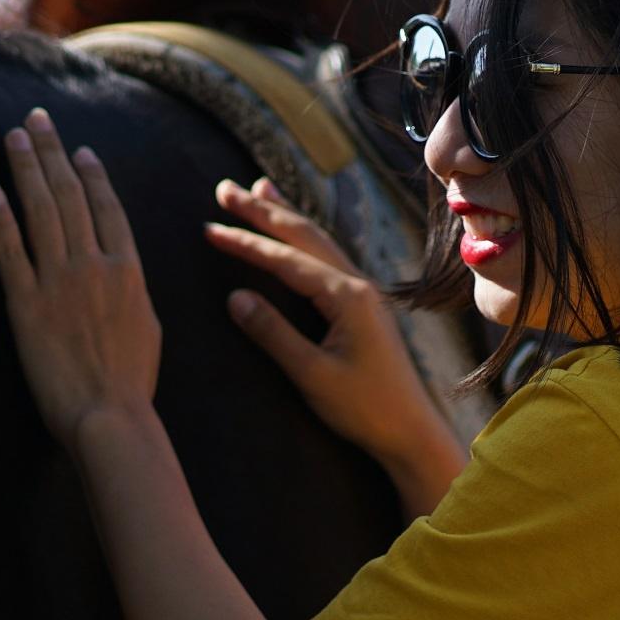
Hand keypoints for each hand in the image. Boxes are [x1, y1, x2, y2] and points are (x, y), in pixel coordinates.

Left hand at [0, 108, 162, 446]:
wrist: (110, 416)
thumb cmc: (132, 382)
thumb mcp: (148, 326)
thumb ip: (132, 291)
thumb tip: (123, 273)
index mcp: (128, 270)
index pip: (107, 207)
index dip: (91, 174)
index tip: (78, 149)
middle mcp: (94, 265)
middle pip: (70, 195)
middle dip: (51, 152)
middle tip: (36, 119)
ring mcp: (58, 282)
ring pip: (41, 211)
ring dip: (25, 169)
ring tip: (13, 137)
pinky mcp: (26, 305)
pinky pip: (10, 252)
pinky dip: (0, 219)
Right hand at [207, 179, 466, 510]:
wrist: (410, 430)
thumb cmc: (364, 407)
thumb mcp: (311, 374)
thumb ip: (272, 333)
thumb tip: (235, 296)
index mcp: (344, 296)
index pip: (284, 259)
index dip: (245, 242)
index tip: (209, 228)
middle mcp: (356, 285)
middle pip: (303, 235)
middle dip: (263, 211)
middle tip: (225, 189)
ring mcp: (362, 293)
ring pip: (318, 241)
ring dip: (285, 215)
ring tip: (259, 189)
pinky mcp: (362, 306)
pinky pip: (327, 258)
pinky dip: (303, 239)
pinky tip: (295, 234)